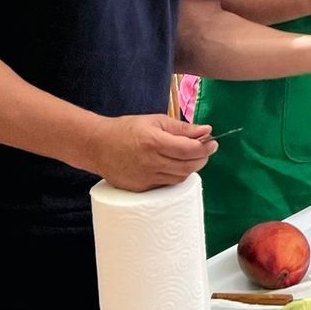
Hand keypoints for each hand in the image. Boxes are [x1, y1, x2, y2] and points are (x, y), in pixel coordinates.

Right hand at [88, 114, 216, 190]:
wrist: (97, 146)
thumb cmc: (127, 129)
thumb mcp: (155, 120)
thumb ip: (182, 127)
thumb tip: (206, 130)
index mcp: (154, 142)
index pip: (189, 150)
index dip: (205, 147)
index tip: (213, 141)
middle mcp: (150, 162)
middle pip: (188, 166)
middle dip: (202, 158)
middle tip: (206, 149)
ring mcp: (145, 178)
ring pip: (180, 178)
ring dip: (191, 168)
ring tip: (192, 156)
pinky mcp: (142, 189)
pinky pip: (167, 184)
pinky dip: (177, 176)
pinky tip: (176, 166)